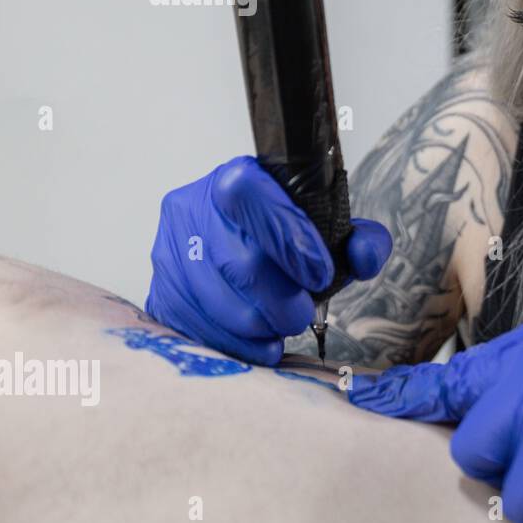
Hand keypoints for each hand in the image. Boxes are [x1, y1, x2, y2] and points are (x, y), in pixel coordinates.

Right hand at [144, 155, 391, 365]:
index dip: (288, 239)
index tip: (320, 274)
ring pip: (216, 301)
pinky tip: (258, 342)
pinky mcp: (159, 290)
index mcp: (235, 177)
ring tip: (281, 327)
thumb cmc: (288, 236)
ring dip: (259, 326)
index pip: (250, 197)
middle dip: (281, 300)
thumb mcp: (331, 227)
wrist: (239, 241)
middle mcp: (192, 207)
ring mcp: (169, 250)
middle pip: (239, 262)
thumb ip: (361, 239)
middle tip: (301, 314)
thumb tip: (363, 257)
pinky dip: (234, 344)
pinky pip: (194, 327)